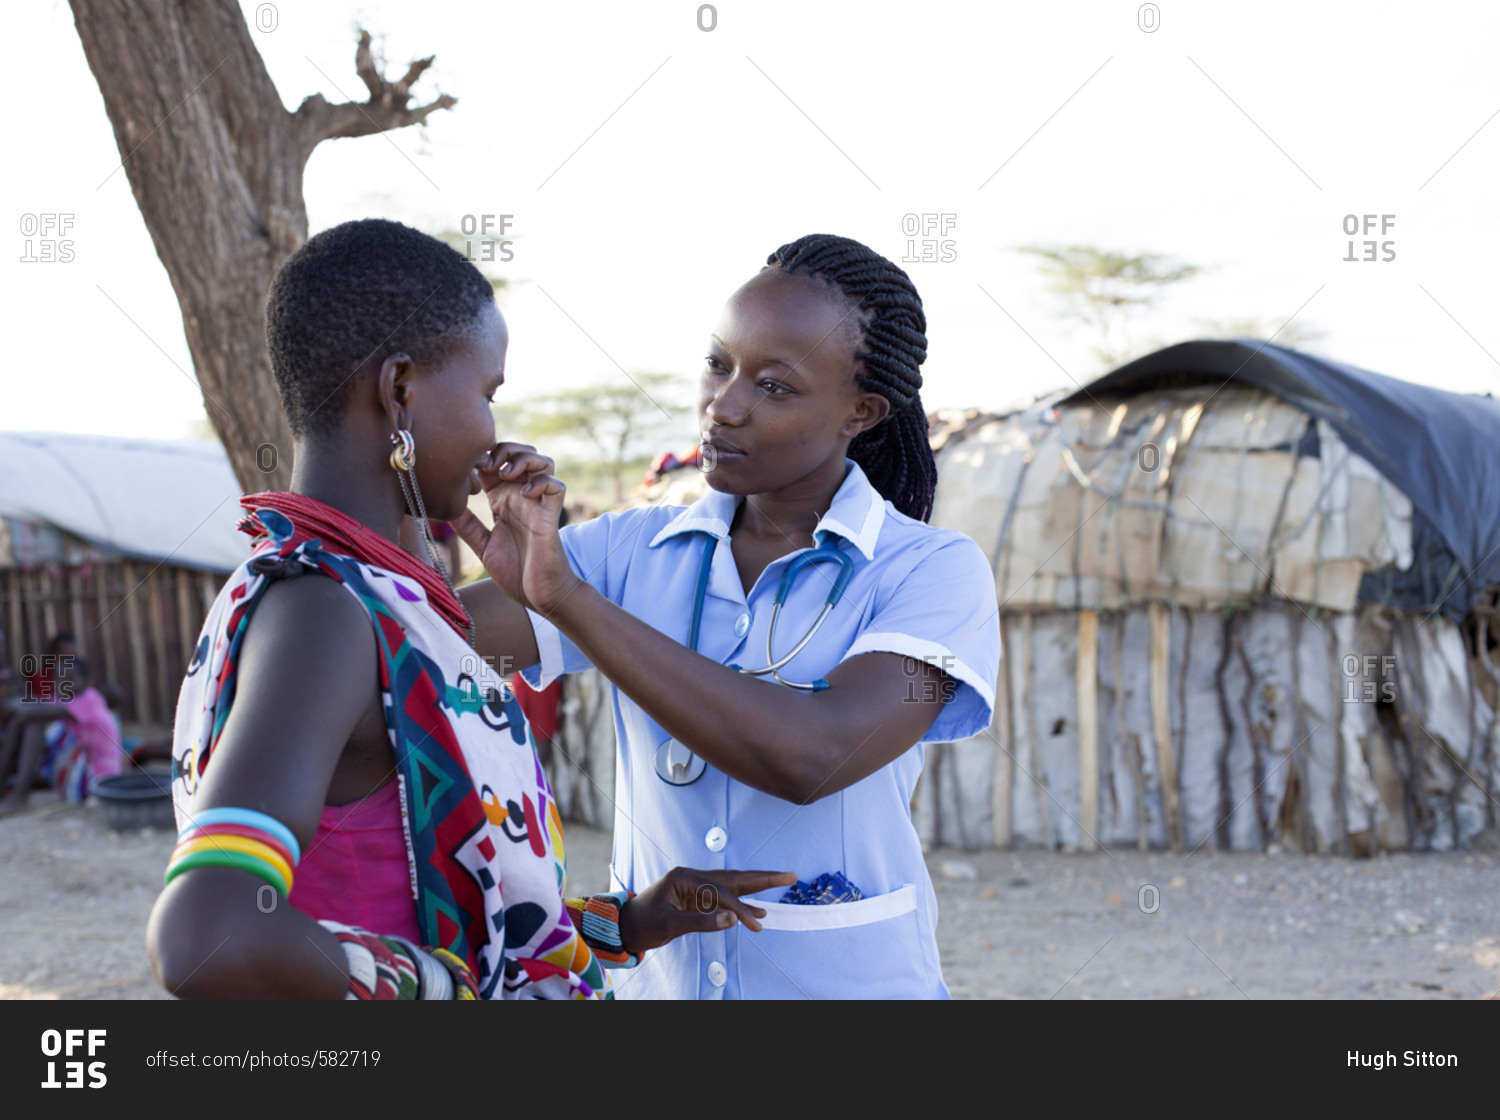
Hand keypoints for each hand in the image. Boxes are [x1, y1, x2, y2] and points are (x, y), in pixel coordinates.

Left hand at [450, 442, 577, 611]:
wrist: (541, 597)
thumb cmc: (515, 572)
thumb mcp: (482, 546)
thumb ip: (467, 526)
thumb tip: (443, 507)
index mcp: (503, 501)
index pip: (496, 462)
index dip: (483, 455)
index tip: (467, 466)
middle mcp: (521, 498)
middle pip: (521, 453)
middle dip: (504, 449)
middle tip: (487, 464)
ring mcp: (538, 505)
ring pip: (543, 462)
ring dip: (524, 459)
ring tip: (507, 473)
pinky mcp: (552, 516)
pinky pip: (557, 486)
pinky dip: (542, 482)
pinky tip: (524, 494)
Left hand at [617, 868, 798, 954]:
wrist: (624, 927)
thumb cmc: (642, 924)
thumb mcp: (669, 925)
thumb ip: (701, 922)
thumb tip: (733, 921)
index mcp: (684, 877)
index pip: (721, 892)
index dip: (740, 909)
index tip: (757, 924)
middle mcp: (692, 877)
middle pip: (733, 877)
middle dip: (763, 878)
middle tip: (789, 875)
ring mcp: (695, 886)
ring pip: (732, 885)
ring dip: (757, 886)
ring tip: (783, 880)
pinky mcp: (696, 897)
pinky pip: (725, 898)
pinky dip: (742, 903)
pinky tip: (758, 909)